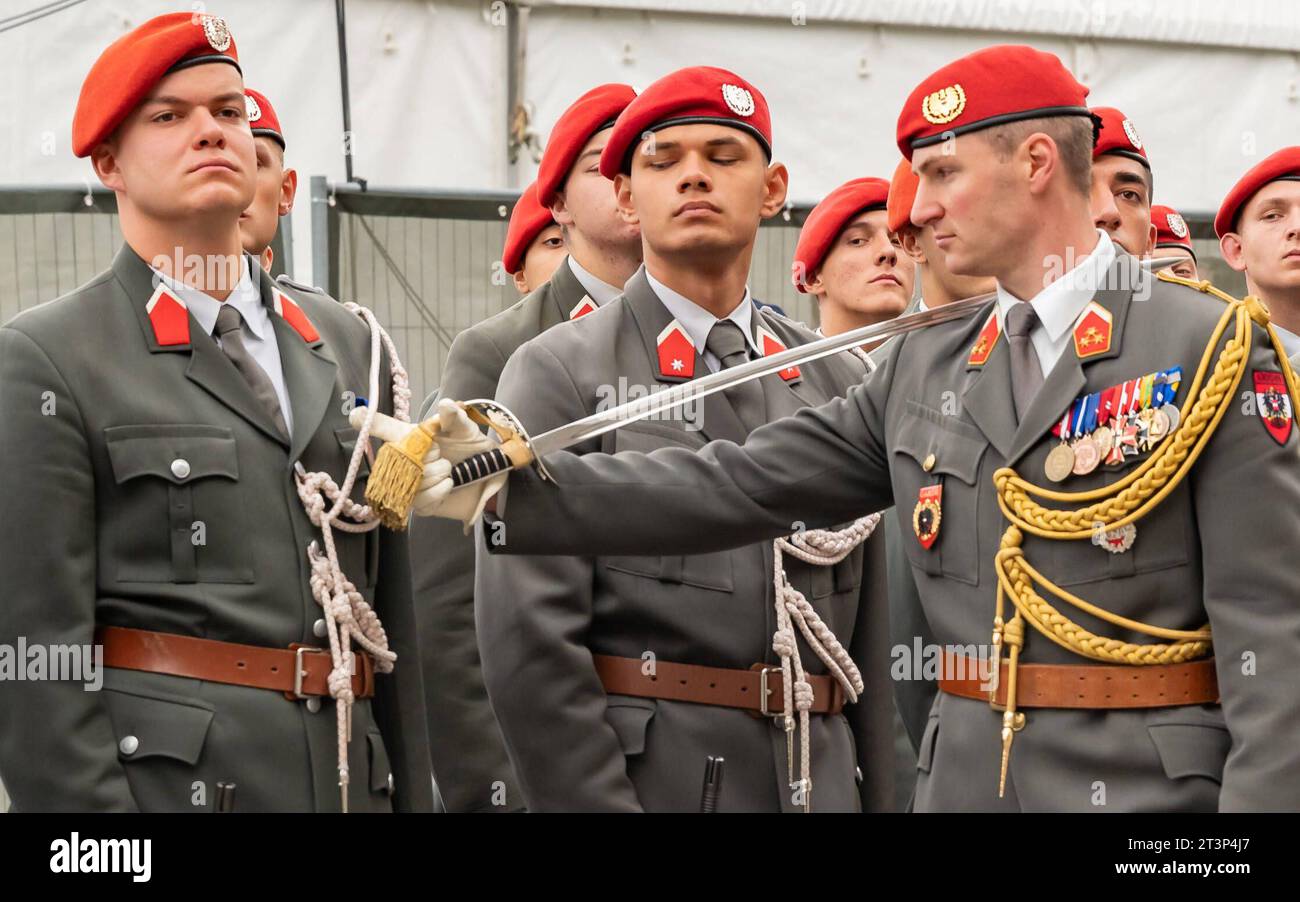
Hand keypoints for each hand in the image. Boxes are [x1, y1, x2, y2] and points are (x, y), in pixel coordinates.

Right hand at [350, 399, 506, 529]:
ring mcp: (410, 484)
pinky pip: (421, 500)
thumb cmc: (471, 448)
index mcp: (411, 437)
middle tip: (442, 454)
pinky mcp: (421, 505)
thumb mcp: (465, 429)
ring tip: (449, 470)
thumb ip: (454, 418)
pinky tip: (449, 484)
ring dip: (437, 474)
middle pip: (399, 459)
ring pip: (412, 482)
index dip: (370, 422)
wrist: (490, 477)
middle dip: (427, 456)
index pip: (385, 429)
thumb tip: (447, 404)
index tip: (356, 415)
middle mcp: (405, 461)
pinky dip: (440, 491)